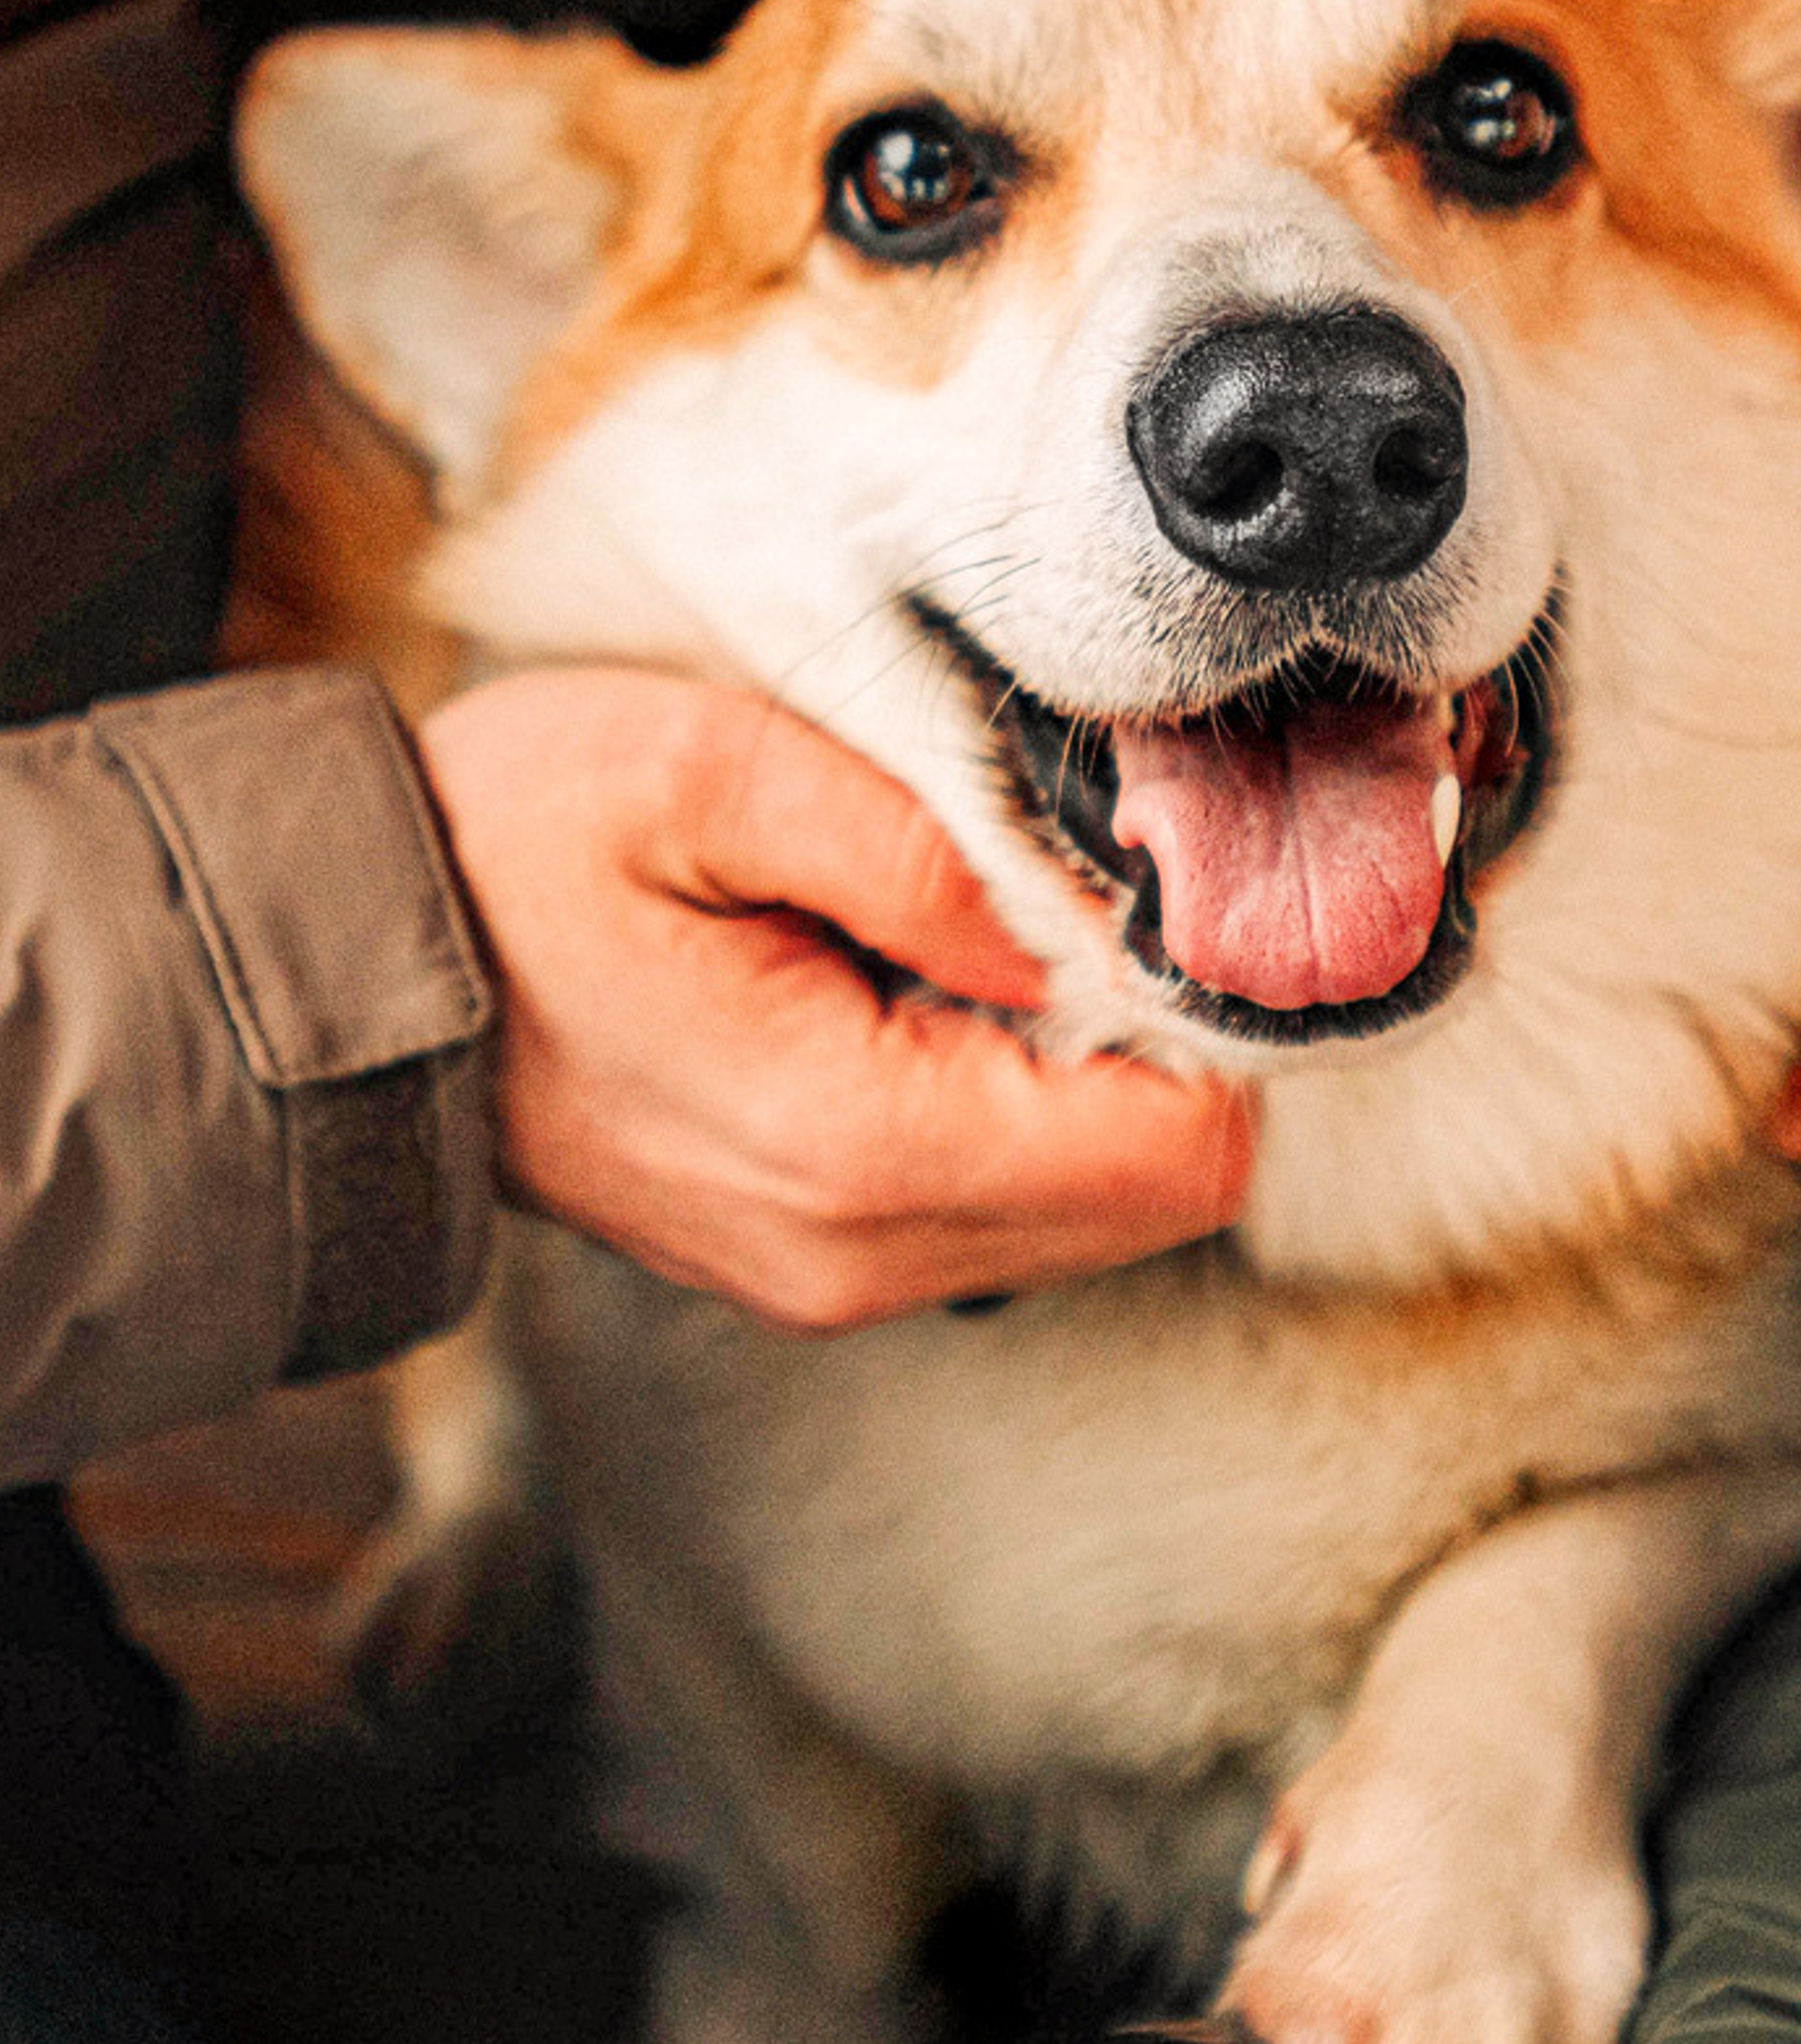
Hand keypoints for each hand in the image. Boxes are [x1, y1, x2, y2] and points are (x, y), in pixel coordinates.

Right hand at [416, 668, 1249, 1326]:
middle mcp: (863, 1255)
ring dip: (1090, 1072)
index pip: (1177, 1146)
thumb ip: (923, 841)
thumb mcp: (708, 767)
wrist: (354, 972)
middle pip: (1162, 1190)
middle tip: (1064, 892)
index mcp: (856, 1147)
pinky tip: (938, 989)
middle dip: (1159, 1038)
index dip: (1201, 1007)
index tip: (1143, 889)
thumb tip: (1087, 918)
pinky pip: (1008, 1204)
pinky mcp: (825, 1259)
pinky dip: (1023, 1102)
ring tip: (984, 933)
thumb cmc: (509, 851)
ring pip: (1099, 1209)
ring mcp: (840, 1276)